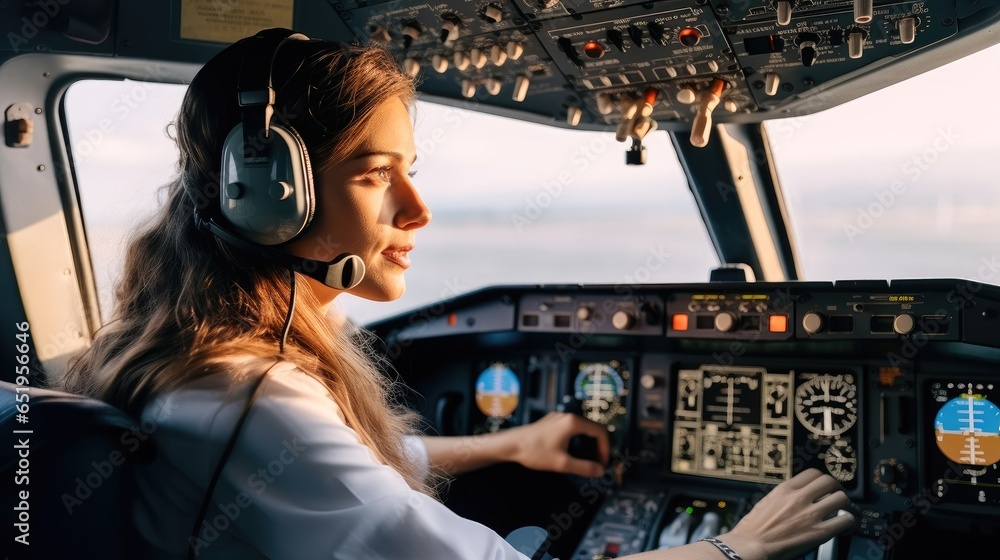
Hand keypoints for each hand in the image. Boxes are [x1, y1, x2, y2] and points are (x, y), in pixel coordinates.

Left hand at [507, 412, 609, 477]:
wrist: (511, 444)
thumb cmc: (536, 452)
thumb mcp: (562, 463)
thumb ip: (583, 467)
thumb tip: (600, 471)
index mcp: (573, 422)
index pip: (600, 431)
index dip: (606, 448)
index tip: (603, 463)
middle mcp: (568, 416)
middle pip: (592, 428)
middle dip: (598, 446)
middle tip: (597, 463)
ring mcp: (558, 417)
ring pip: (582, 428)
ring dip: (588, 443)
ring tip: (586, 459)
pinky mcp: (551, 421)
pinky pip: (571, 428)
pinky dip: (578, 439)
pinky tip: (572, 452)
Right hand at [718, 469, 854, 559]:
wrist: (749, 546)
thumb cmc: (752, 529)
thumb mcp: (765, 503)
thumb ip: (783, 497)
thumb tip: (793, 498)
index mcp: (785, 490)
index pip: (812, 473)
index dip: (821, 479)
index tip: (823, 486)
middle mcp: (799, 498)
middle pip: (829, 481)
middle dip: (835, 488)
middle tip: (836, 497)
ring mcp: (810, 514)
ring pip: (840, 498)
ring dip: (844, 504)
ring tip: (843, 511)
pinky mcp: (819, 532)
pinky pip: (844, 520)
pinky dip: (848, 522)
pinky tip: (844, 526)